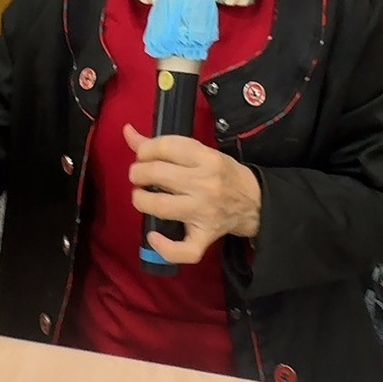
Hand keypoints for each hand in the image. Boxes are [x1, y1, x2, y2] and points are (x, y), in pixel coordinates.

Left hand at [124, 124, 261, 264]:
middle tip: (139, 176)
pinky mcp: (205, 237)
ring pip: (161, 206)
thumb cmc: (223, 174)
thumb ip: (163, 145)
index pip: (166, 147)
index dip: (144, 150)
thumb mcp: (201, 153)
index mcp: (207, 158)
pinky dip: (164, 247)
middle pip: (158, 174)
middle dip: (138, 173)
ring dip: (141, 200)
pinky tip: (153, 236)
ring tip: (141, 196)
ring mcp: (204, 212)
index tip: (142, 155)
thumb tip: (127, 132)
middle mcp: (206, 184)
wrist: (255, 203)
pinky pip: (182, 250)